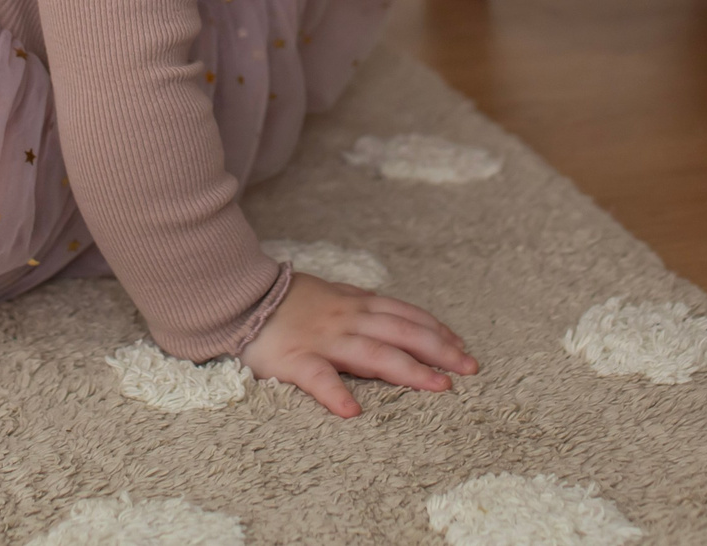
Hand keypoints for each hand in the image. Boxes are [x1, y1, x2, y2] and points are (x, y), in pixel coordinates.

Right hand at [239, 271, 478, 418]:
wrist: (238, 294)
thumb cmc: (284, 300)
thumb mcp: (329, 294)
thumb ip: (359, 306)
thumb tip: (390, 316)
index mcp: (355, 305)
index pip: (405, 315)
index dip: (436, 330)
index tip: (462, 346)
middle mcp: (346, 319)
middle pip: (402, 333)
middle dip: (439, 350)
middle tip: (469, 369)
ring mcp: (323, 339)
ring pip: (373, 353)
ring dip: (409, 370)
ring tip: (438, 386)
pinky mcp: (295, 359)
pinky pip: (318, 378)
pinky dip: (336, 394)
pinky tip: (353, 412)